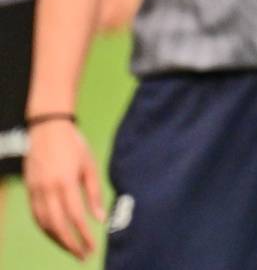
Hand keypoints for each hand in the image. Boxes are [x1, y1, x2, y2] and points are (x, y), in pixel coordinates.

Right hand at [24, 119, 104, 258]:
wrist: (47, 129)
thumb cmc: (74, 145)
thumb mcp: (89, 165)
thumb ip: (93, 193)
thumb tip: (100, 218)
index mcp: (65, 182)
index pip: (74, 216)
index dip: (83, 235)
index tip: (92, 247)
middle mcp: (47, 189)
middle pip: (57, 225)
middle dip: (70, 243)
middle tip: (83, 255)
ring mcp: (35, 190)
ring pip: (44, 223)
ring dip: (57, 240)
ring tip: (72, 249)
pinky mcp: (29, 190)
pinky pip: (36, 216)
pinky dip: (46, 229)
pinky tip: (57, 235)